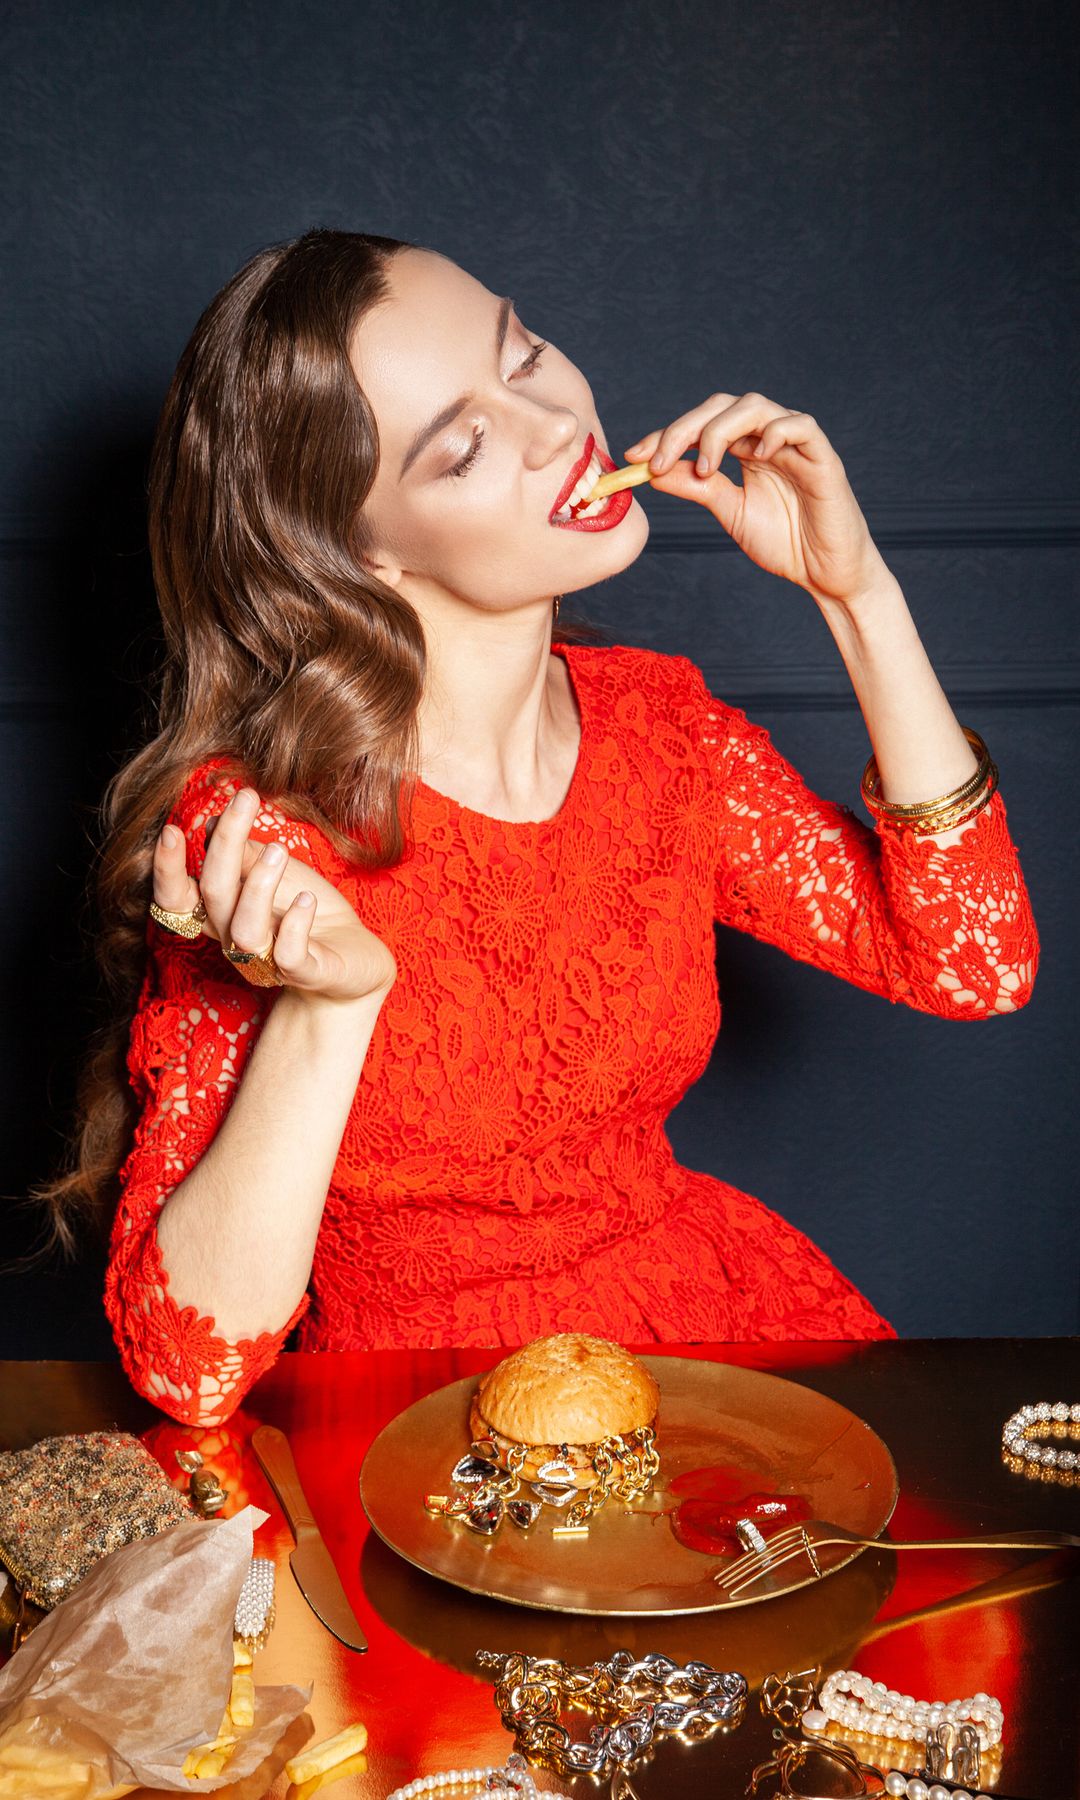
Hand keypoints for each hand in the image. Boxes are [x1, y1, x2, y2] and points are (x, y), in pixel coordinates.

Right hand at [152, 787, 395, 1003]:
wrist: (355, 960)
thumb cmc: (309, 911)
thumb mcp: (279, 873)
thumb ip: (245, 855)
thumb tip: (211, 824)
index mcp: (224, 913)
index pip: (179, 898)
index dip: (167, 870)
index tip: (172, 829)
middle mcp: (236, 938)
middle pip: (214, 894)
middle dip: (225, 844)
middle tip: (246, 799)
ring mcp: (268, 961)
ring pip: (245, 929)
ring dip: (258, 885)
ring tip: (279, 850)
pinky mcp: (305, 973)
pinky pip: (288, 954)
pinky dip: (295, 922)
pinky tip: (306, 899)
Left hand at [626, 391, 889, 607]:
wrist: (825, 574)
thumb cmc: (785, 543)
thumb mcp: (728, 511)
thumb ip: (695, 487)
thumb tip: (651, 471)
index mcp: (745, 448)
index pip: (702, 423)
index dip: (667, 434)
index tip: (634, 458)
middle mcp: (768, 438)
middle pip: (723, 406)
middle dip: (684, 428)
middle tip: (657, 460)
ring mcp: (796, 445)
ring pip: (757, 406)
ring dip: (721, 430)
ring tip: (705, 467)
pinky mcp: (823, 458)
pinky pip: (801, 425)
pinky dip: (776, 430)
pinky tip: (757, 453)